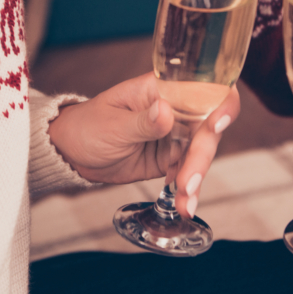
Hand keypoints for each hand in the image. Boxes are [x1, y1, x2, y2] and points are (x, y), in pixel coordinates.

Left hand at [48, 72, 239, 217]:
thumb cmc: (87, 126)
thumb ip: (142, 121)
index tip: (216, 124)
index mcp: (163, 88)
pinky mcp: (171, 159)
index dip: (220, 102)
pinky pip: (188, 173)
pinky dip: (189, 191)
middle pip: (207, 127)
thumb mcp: (112, 125)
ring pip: (201, 154)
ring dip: (196, 179)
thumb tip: (168, 111)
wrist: (71, 154)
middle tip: (187, 182)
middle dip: (201, 155)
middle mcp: (176, 108)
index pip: (204, 87)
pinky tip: (185, 206)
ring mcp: (176, 135)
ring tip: (185, 202)